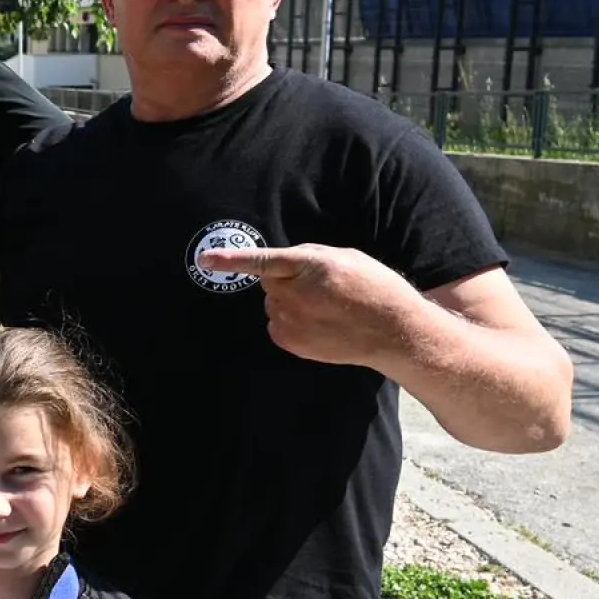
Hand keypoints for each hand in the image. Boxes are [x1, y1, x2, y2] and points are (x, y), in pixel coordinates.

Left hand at [197, 243, 422, 367]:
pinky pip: (277, 325)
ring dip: (289, 302)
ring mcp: (293, 321)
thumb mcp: (347, 257)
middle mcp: (297, 294)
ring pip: (273, 304)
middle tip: (319, 287)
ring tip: (325, 307)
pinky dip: (290, 322)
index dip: (232, 260)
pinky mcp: (292, 342)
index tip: (205, 259)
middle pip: (269, 283)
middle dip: (285, 281)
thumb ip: (309, 256)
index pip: (264, 261)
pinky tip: (319, 323)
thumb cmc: (375, 288)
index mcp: (312, 266)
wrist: (393, 331)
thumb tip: (283, 262)